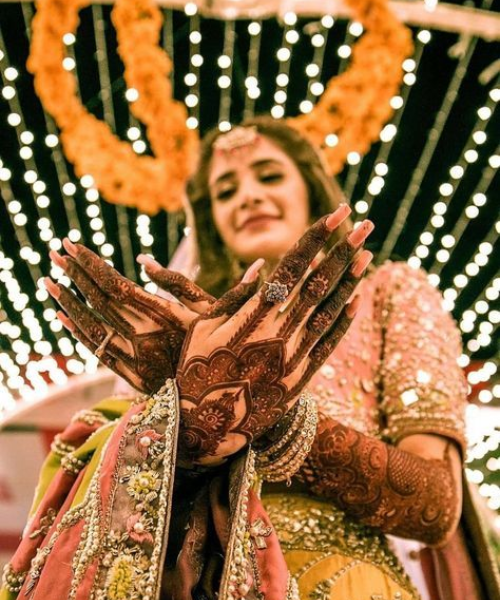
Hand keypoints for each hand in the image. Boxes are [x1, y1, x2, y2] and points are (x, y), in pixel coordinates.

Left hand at [45, 241, 216, 393]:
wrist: (225, 395)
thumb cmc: (223, 345)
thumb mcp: (211, 309)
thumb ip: (178, 283)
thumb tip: (143, 260)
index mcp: (164, 316)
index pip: (117, 285)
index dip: (92, 265)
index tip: (73, 246)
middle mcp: (146, 337)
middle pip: (100, 301)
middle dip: (75, 275)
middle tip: (55, 253)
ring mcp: (136, 359)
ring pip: (92, 325)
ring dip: (68, 302)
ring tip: (48, 282)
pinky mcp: (133, 377)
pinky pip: (98, 350)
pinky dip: (78, 331)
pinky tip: (62, 316)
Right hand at [177, 206, 373, 464]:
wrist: (205, 425)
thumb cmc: (197, 369)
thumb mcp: (204, 327)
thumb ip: (234, 297)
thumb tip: (261, 268)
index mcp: (255, 314)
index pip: (293, 266)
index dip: (316, 238)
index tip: (337, 214)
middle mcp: (281, 331)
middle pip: (319, 283)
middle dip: (343, 250)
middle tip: (364, 225)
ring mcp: (294, 356)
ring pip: (330, 311)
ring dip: (350, 281)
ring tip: (366, 255)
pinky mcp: (301, 379)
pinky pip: (329, 346)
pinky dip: (344, 322)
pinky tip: (357, 302)